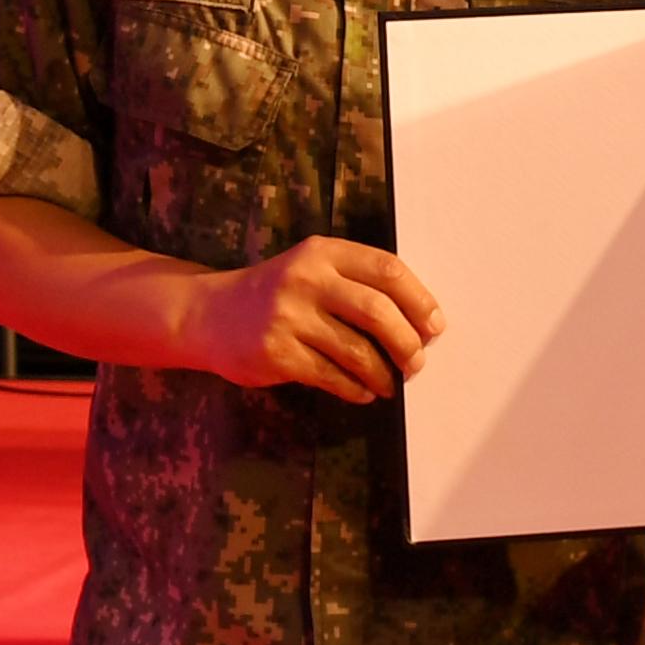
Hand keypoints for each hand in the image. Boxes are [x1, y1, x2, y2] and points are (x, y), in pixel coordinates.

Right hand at [186, 237, 442, 401]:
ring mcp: (288, 317)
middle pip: (378, 312)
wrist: (210, 314)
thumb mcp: (313, 270)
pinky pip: (331, 376)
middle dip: (407, 343)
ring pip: (357, 351)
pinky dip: (355, 388)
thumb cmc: (277, 294)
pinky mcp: (276, 353)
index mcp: (323, 252)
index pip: (388, 270)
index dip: (419, 301)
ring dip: (383, 374)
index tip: (434, 327)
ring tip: (390, 383)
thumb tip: (418, 325)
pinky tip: (363, 392)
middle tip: (416, 362)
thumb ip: (357, 284)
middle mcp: (306, 279)